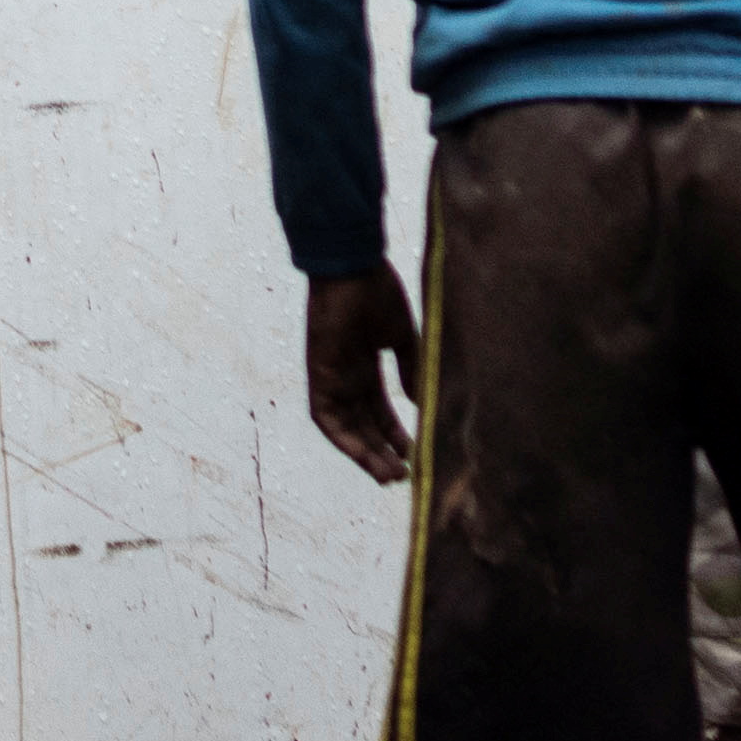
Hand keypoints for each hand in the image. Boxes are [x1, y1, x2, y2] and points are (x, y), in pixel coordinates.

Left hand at [301, 268, 420, 485]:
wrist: (352, 265)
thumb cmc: (376, 291)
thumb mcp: (400, 336)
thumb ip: (409, 368)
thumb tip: (421, 401)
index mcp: (365, 363)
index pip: (378, 408)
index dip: (394, 431)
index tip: (415, 452)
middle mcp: (346, 374)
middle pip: (363, 423)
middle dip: (382, 450)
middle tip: (403, 475)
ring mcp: (331, 376)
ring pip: (346, 426)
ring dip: (365, 453)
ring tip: (389, 475)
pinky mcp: (319, 374)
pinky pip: (326, 417)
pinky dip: (343, 438)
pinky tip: (363, 456)